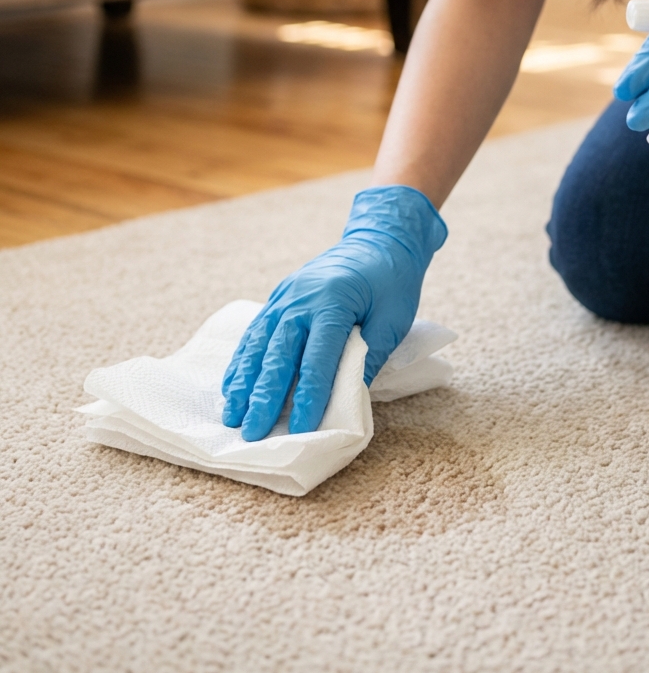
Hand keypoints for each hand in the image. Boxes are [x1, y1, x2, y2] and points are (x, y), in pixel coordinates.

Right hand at [221, 185, 446, 440]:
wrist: (377, 241)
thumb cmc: (392, 283)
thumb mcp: (393, 320)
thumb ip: (369, 358)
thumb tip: (348, 400)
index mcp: (333, 303)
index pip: (317, 359)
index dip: (309, 396)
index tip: (299, 429)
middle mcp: (301, 300)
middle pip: (278, 355)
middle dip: (264, 396)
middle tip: (251, 432)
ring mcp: (285, 297)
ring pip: (258, 345)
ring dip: (244, 382)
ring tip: (232, 416)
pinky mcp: (278, 298)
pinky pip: (255, 334)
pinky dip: (242, 362)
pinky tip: (232, 386)